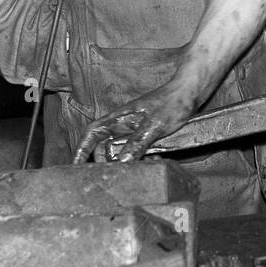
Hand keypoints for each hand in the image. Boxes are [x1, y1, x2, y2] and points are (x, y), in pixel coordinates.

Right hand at [71, 77, 201, 164]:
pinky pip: (138, 151)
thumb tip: (121, 163)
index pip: (92, 133)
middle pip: (105, 148)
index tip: (74, 166)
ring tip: (145, 165)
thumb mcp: (154, 126)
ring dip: (131, 161)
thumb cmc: (172, 102)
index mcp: (119, 118)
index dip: (81, 149)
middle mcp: (123, 125)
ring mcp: (135, 130)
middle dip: (111, 162)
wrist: (192, 92)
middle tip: (120, 174)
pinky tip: (155, 160)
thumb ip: (137, 144)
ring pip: (123, 152)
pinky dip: (143, 158)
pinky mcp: (147, 135)